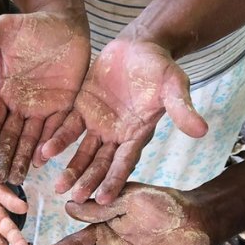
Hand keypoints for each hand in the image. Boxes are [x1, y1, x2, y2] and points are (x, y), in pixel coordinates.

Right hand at [0, 12, 90, 183]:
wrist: (64, 21)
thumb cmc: (31, 25)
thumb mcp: (4, 30)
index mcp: (4, 91)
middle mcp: (22, 104)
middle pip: (11, 136)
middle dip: (4, 157)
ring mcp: (43, 107)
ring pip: (32, 138)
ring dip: (24, 158)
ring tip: (18, 178)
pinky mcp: (65, 105)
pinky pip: (57, 128)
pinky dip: (51, 144)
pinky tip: (43, 161)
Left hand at [42, 39, 207, 203]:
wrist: (140, 44)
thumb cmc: (160, 67)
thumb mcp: (174, 85)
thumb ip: (182, 109)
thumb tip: (202, 131)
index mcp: (137, 134)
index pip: (125, 162)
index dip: (114, 180)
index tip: (104, 199)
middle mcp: (116, 135)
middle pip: (100, 164)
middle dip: (87, 181)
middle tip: (74, 199)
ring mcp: (98, 124)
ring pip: (82, 152)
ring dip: (70, 169)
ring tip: (57, 186)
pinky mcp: (82, 109)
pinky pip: (67, 129)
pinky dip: (56, 141)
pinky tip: (42, 154)